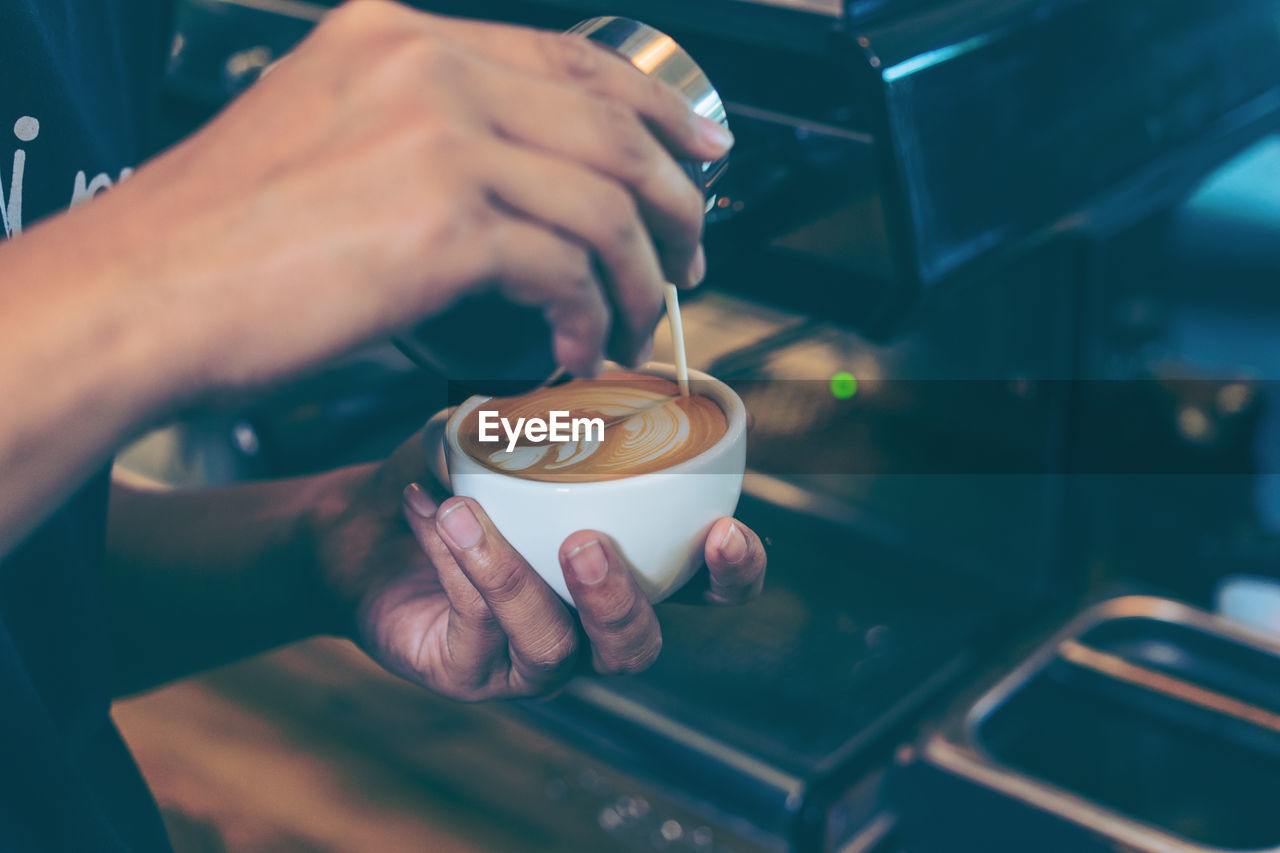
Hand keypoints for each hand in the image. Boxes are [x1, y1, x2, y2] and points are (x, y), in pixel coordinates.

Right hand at [105, 0, 730, 395]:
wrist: (136, 297)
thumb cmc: (216, 241)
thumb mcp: (321, 140)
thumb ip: (414, 133)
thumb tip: (507, 176)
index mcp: (397, 41)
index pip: (569, 61)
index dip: (653, 113)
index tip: (698, 157)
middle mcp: (423, 71)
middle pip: (609, 126)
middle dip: (672, 202)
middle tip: (692, 257)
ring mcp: (436, 141)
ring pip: (604, 203)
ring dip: (642, 275)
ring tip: (643, 322)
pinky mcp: (443, 226)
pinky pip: (567, 272)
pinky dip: (590, 318)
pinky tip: (576, 349)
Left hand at [313, 432, 765, 699]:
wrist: (360, 525)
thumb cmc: (451, 481)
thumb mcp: (502, 435)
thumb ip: (550, 407)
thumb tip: (578, 364)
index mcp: (624, 570)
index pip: (703, 589)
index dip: (732, 573)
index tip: (723, 530)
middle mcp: (587, 625)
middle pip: (636, 646)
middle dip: (620, 600)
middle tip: (585, 544)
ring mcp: (531, 658)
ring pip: (554, 648)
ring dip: (513, 580)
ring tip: (465, 518)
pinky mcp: (472, 675)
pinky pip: (477, 633)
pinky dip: (457, 570)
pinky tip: (434, 514)